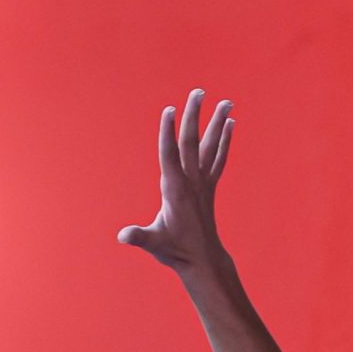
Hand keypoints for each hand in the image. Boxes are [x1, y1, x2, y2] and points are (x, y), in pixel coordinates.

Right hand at [118, 90, 233, 273]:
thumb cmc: (174, 251)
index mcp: (175, 190)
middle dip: (194, 116)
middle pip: (192, 142)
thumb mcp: (153, 243)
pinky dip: (224, 140)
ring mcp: (203, 183)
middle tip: (198, 92)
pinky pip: (219, 158)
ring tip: (226, 101)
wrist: (202, 260)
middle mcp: (192, 182)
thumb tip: (123, 236)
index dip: (167, 133)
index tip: (169, 110)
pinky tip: (229, 123)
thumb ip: (139, 237)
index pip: (169, 155)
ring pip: (210, 146)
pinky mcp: (209, 187)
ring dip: (216, 122)